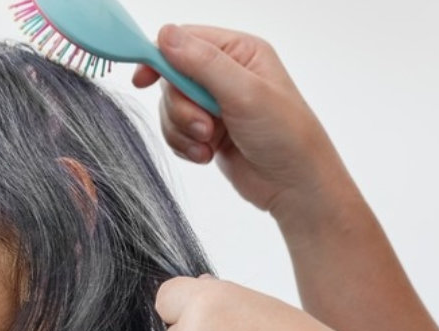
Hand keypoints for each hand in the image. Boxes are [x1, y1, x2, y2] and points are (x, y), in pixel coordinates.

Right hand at [134, 25, 349, 219]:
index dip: (160, 58)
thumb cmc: (286, 136)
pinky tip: (207, 155)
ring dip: (183, 129)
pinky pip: (175, 131)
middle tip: (205, 126)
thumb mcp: (244, 93)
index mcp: (239, 51)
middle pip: (171, 77)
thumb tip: (165, 35)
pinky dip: (185, 145)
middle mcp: (226, 73)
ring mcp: (215, 103)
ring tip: (209, 143)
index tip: (142, 79)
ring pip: (170, 107)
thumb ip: (203, 62)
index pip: (185, 40)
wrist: (296, 187)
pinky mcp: (208, 131)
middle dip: (181, 107)